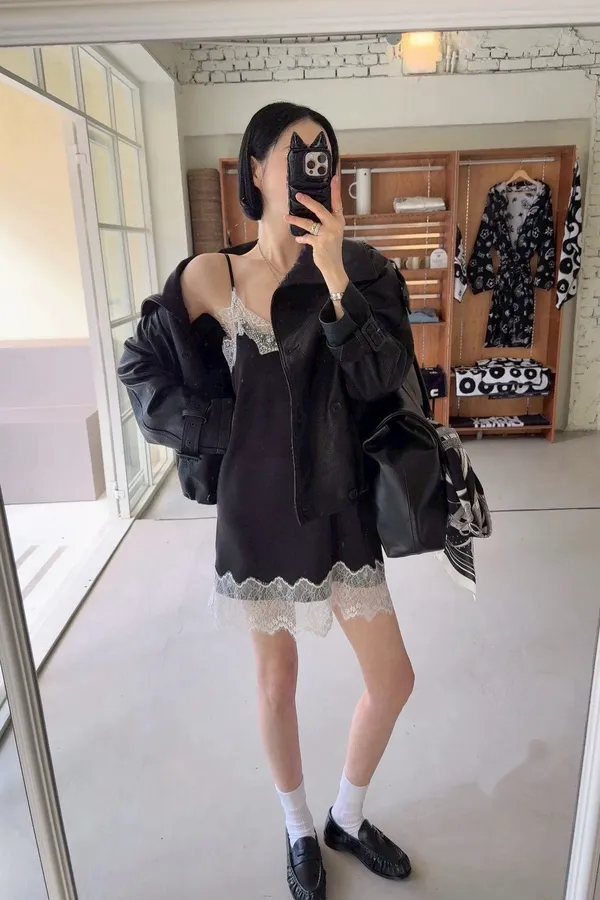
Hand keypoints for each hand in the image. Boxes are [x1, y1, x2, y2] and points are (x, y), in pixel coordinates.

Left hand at [284, 173, 348, 293]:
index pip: (337, 201)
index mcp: (338, 220)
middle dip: (308, 201)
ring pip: (309, 223)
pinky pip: (306, 237)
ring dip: (296, 219)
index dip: (336, 189)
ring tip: (286, 217)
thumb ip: (326, 221)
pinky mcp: (319, 243)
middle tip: (298, 195)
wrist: (334, 265)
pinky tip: (298, 238)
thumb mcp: (333, 232)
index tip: (334, 176)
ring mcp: (327, 234)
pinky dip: (301, 237)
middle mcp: (334, 225)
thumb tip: (311, 210)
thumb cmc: (332, 248)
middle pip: (320, 209)